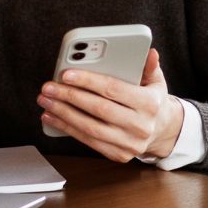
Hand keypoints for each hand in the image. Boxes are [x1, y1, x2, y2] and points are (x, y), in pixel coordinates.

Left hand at [37, 48, 183, 163]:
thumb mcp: (155, 80)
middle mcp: (141, 126)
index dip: (88, 81)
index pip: (113, 89)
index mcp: (150, 104)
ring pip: (90, 128)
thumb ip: (149, 66)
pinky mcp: (119, 155)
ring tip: (46, 101)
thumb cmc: (151, 99)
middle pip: (98, 109)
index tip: (65, 73)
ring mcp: (130, 144)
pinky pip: (88, 141)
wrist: (161, 130)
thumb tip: (150, 52)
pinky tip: (51, 117)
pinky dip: (67, 129)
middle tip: (48, 86)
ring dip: (63, 114)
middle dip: (69, 96)